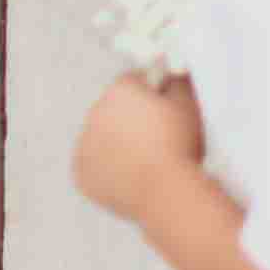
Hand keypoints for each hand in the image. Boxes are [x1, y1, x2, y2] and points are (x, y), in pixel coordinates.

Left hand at [70, 69, 207, 214]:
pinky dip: (107, 171)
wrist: (166, 192)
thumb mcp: (188, 106)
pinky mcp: (81, 173)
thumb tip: (172, 76)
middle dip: (131, 120)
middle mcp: (94, 112)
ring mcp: (84, 144)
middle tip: (157, 140)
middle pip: (114, 110)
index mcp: (119, 90)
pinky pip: (93, 166)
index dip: (151, 95)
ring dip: (117, 145)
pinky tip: (130, 178)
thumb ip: (177, 83)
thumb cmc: (179, 148)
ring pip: (101, 138)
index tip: (163, 110)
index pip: (133, 82)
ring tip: (146, 163)